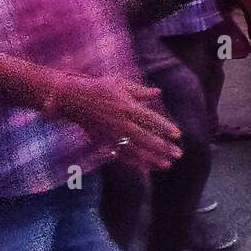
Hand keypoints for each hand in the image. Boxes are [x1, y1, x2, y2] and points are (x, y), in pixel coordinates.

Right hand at [54, 74, 181, 171]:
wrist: (72, 99)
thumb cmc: (98, 88)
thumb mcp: (120, 83)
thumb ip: (140, 91)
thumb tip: (158, 92)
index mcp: (127, 107)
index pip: (151, 119)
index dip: (165, 127)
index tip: (178, 134)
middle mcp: (121, 123)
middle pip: (146, 138)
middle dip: (163, 148)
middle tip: (178, 154)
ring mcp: (112, 134)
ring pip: (135, 150)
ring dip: (152, 159)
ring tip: (167, 165)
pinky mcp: (104, 141)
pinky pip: (121, 154)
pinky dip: (135, 162)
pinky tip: (147, 167)